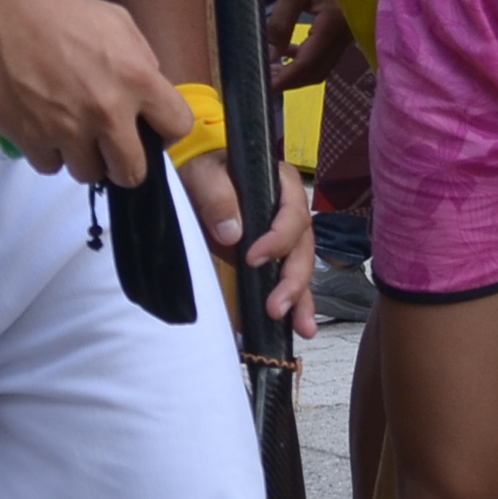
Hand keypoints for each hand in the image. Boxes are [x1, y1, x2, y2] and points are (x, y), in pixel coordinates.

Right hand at [0, 0, 192, 186]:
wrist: (5, 12)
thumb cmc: (64, 13)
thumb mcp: (119, 24)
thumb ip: (142, 61)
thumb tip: (149, 95)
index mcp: (137, 79)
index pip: (178, 127)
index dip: (165, 130)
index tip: (151, 128)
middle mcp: (108, 112)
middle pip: (132, 172)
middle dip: (124, 163)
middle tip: (110, 147)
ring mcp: (68, 130)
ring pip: (88, 174)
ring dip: (82, 157)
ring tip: (71, 131)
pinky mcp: (32, 139)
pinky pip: (50, 166)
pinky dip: (48, 153)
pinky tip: (44, 127)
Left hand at [179, 144, 320, 334]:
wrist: (194, 181)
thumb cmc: (203, 170)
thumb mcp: (204, 173)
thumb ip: (217, 195)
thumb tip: (232, 232)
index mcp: (281, 185)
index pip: (292, 213)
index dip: (278, 238)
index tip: (252, 258)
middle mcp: (289, 213)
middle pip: (303, 247)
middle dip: (293, 279)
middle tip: (275, 305)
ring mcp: (283, 239)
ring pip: (301, 268)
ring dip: (300, 298)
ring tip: (299, 326)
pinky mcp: (272, 260)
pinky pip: (288, 283)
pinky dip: (295, 306)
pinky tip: (298, 327)